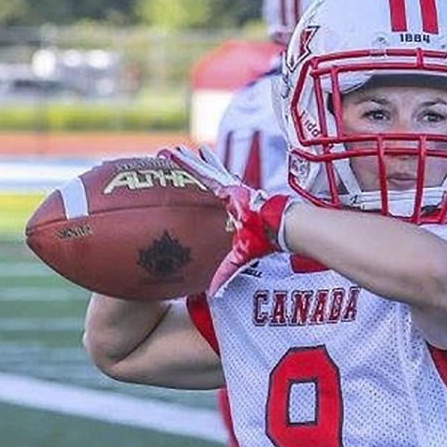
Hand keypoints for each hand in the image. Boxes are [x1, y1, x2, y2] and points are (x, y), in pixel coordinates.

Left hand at [159, 145, 295, 294]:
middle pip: (202, 181)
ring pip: (201, 172)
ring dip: (185, 163)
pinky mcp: (228, 184)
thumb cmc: (263, 240)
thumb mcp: (239, 258)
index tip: (184, 190)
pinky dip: (192, 163)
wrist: (277, 225)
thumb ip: (224, 272)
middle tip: (169, 161)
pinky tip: (179, 153)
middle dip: (187, 171)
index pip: (207, 202)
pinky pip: (205, 171)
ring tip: (168, 152)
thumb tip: (212, 293)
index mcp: (229, 212)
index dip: (196, 196)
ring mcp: (227, 188)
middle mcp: (226, 196)